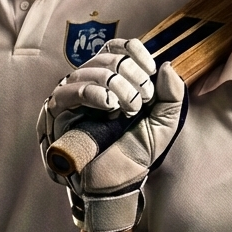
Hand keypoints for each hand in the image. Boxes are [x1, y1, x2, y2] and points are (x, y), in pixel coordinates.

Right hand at [37, 39, 186, 231]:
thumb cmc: (135, 154)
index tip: (151, 71)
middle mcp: (93, 83)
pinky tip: (109, 107)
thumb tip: (167, 64)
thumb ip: (172, 96)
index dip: (136, 53)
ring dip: (119, 88)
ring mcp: (74, 94)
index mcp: (115, 81)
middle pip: (110, 57)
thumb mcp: (163, 125)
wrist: (114, 185)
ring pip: (94, 70)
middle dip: (133, 76)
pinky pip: (73, 89)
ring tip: (128, 111)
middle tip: (142, 102)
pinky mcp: (59, 111)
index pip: (119, 47)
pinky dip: (95, 93)